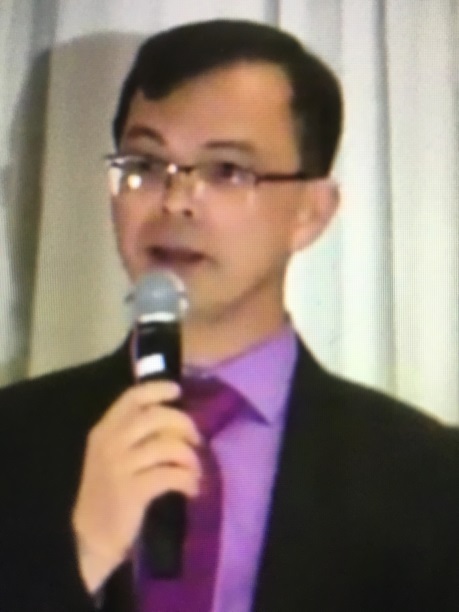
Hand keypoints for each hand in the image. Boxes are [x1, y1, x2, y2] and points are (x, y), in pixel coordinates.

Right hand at [72, 381, 200, 592]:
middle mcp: (110, 443)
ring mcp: (119, 467)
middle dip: (184, 424)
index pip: (132, 398)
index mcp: (104, 430)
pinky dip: (188, 480)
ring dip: (190, 457)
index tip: (178, 391)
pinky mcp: (133, 491)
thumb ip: (135, 434)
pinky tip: (192, 489)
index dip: (157, 389)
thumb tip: (177, 420)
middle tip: (196, 439)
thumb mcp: (113, 455)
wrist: (90, 538)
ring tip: (196, 471)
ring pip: (168, 446)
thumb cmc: (108, 492)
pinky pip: (172, 475)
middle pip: (156, 416)